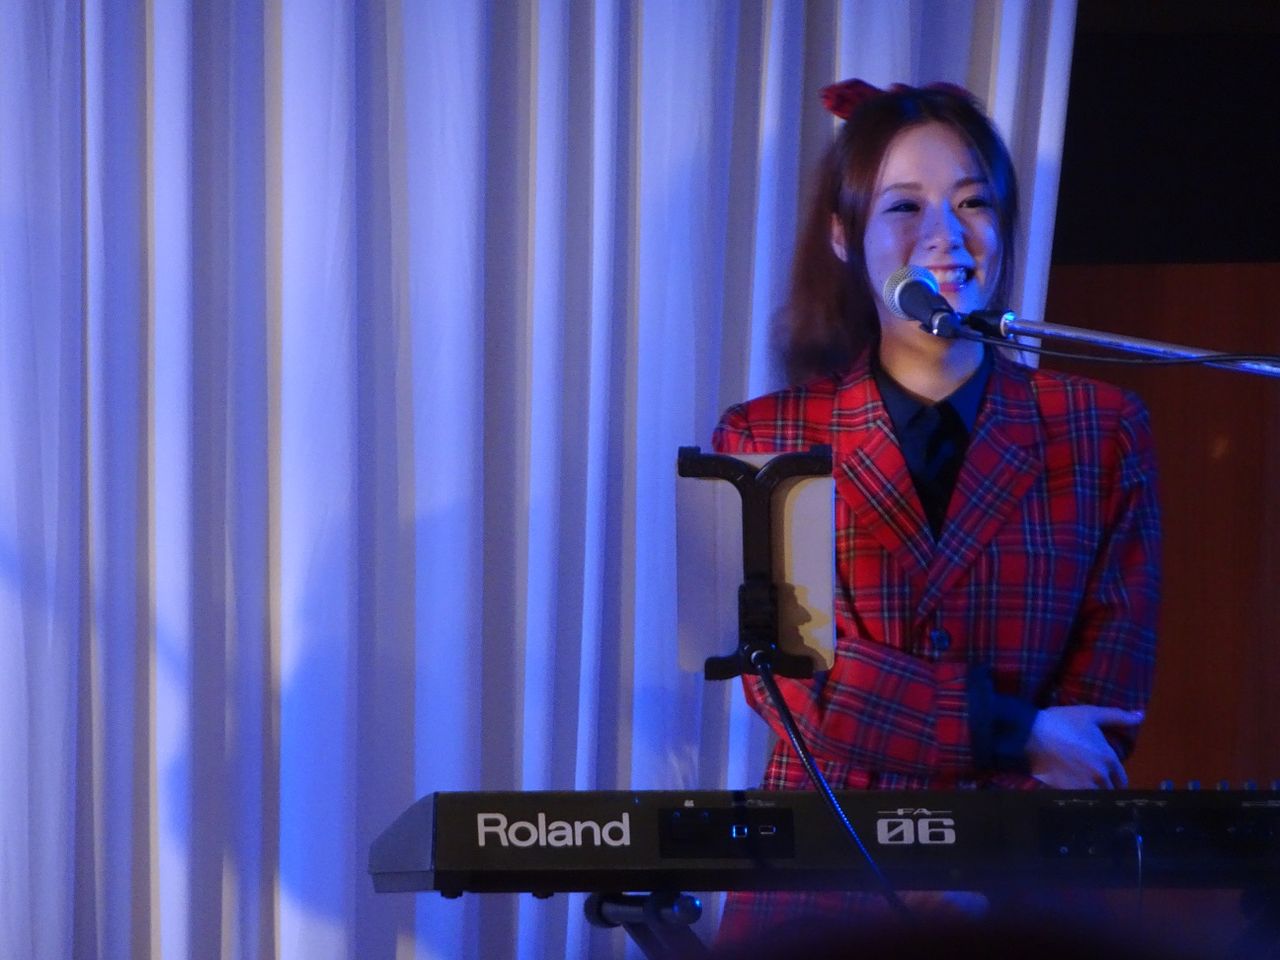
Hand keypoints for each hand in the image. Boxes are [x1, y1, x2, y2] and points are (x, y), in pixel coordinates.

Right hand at [1026, 706, 1143, 788]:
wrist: (1030, 735)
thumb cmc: (1061, 722)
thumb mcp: (1090, 714)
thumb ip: (1118, 716)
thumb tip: (1141, 715)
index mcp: (1109, 759)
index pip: (1122, 779)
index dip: (1114, 777)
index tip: (1106, 774)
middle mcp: (1101, 776)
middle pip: (1111, 791)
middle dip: (1105, 786)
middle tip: (1092, 779)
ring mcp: (1084, 786)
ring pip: (1097, 797)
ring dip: (1092, 793)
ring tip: (1082, 786)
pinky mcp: (1068, 792)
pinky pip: (1081, 800)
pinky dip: (1078, 797)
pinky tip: (1070, 788)